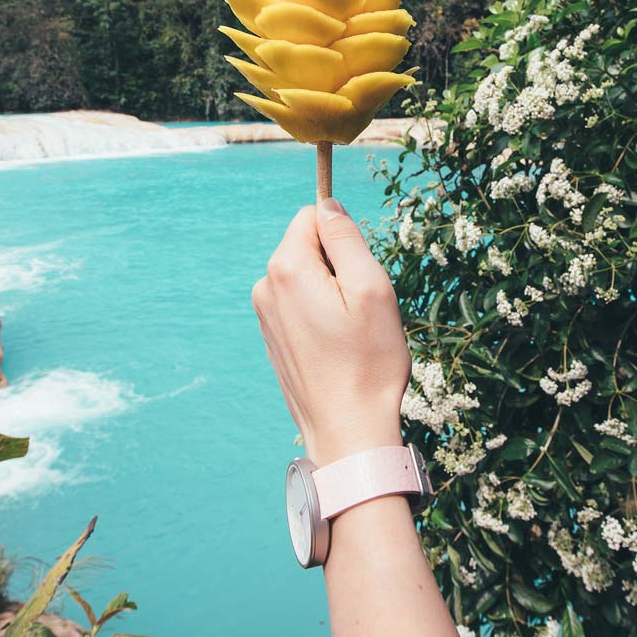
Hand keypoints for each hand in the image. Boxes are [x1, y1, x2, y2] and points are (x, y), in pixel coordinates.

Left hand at [252, 199, 410, 465]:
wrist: (348, 432)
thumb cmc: (368, 362)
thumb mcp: (371, 288)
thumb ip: (346, 238)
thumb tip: (328, 205)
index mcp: (287, 268)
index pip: (313, 217)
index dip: (344, 238)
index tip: (361, 273)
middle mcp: (265, 287)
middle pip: (308, 248)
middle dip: (339, 266)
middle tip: (361, 309)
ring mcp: (265, 316)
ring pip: (306, 278)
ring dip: (332, 294)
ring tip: (351, 333)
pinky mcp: (272, 339)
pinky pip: (300, 306)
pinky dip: (321, 317)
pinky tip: (337, 350)